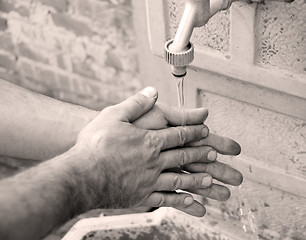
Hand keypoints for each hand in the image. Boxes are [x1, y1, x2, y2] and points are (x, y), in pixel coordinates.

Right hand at [74, 87, 213, 216]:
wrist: (81, 176)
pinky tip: (190, 202)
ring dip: (196, 178)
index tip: (205, 130)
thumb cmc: (95, 145)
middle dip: (200, 153)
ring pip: (180, 179)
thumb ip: (136, 104)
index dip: (193, 131)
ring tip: (209, 179)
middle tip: (214, 153)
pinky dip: (181, 201)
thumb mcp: (114, 116)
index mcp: (149, 140)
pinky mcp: (141, 196)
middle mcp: (154, 161)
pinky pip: (166, 199)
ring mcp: (149, 180)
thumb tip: (153, 91)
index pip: (178, 134)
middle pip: (183, 156)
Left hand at [133, 102, 242, 200]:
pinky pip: (172, 196)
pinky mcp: (151, 186)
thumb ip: (179, 115)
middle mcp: (169, 154)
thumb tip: (204, 112)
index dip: (219, 145)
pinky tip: (200, 209)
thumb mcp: (155, 115)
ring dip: (208, 189)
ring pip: (190, 181)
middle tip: (238, 179)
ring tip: (225, 195)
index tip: (235, 150)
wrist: (100, 144)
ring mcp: (162, 170)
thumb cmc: (127, 127)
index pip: (200, 141)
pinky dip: (186, 203)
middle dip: (219, 170)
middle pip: (200, 164)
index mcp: (172, 137)